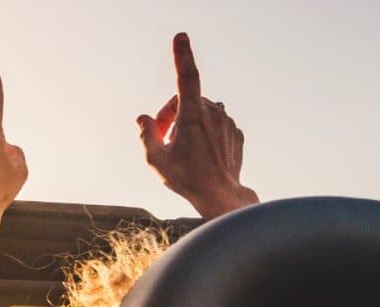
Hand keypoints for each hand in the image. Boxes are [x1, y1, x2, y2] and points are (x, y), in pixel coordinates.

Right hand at [137, 33, 258, 219]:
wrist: (221, 196)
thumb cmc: (186, 179)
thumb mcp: (154, 159)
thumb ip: (146, 133)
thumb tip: (143, 118)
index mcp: (193, 116)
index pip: (187, 78)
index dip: (182, 56)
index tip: (181, 36)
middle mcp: (213, 113)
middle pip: (186, 100)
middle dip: (171, 114)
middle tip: (161, 138)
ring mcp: (227, 123)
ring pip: (201, 111)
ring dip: (187, 122)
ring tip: (180, 148)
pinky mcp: (236, 133)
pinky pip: (216, 124)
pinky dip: (204, 132)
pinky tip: (198, 153)